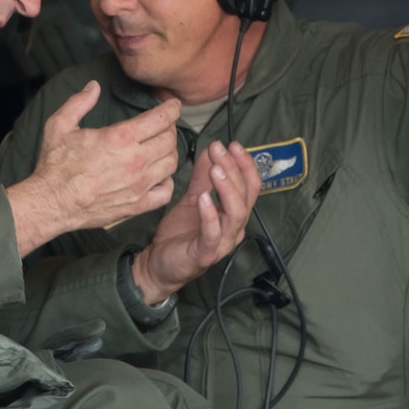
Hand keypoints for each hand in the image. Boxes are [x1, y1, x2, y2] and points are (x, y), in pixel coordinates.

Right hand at [6, 83, 180, 253]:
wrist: (52, 202)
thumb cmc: (55, 166)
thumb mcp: (60, 125)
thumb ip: (79, 102)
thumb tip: (93, 86)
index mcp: (119, 138)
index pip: (160, 118)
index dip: (172, 108)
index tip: (173, 105)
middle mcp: (134, 161)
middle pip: (169, 140)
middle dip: (169, 128)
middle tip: (163, 126)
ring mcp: (138, 185)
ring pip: (171, 163)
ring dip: (169, 152)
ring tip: (160, 147)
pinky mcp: (137, 205)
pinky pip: (166, 192)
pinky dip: (167, 181)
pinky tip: (159, 175)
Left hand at [133, 140, 262, 303]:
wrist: (158, 264)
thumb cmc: (180, 234)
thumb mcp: (193, 198)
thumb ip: (203, 177)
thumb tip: (211, 150)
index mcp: (233, 214)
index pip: (250, 185)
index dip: (245, 164)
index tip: (232, 144)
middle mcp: (234, 228)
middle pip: (245, 195)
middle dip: (234, 169)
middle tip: (219, 150)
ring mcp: (222, 242)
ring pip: (236, 213)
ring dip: (227, 188)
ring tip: (215, 170)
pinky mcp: (205, 254)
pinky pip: (213, 234)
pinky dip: (210, 215)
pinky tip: (203, 198)